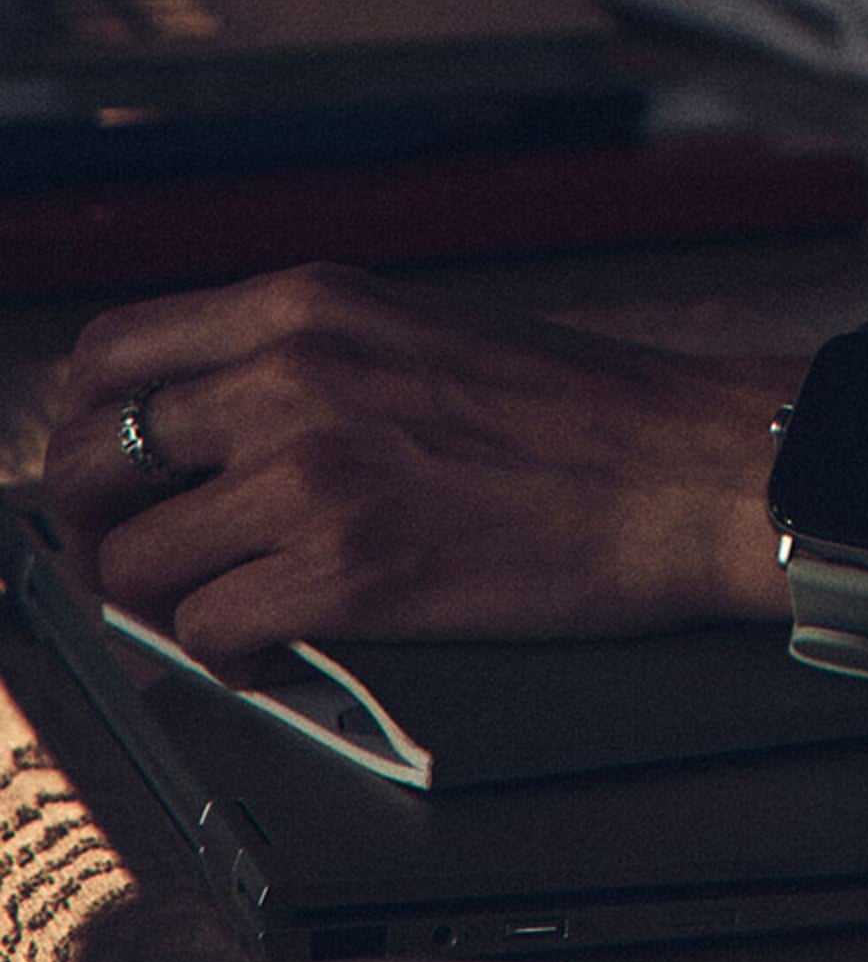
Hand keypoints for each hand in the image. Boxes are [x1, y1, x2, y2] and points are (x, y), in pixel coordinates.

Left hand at [41, 269, 788, 665]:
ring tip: (234, 607)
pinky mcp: (348, 572)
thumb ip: (307, 362)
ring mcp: (315, 472)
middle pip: (89, 463)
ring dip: (171, 603)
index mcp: (314, 302)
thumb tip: (195, 430)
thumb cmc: (580, 412)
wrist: (688, 468)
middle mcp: (295, 372)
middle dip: (99, 531)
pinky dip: (234, 659)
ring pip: (136, 564)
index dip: (86, 427)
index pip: (111, 353)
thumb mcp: (420, 335)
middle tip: (151, 561)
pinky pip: (210, 635)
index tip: (112, 476)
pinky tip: (287, 646)